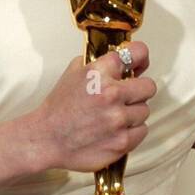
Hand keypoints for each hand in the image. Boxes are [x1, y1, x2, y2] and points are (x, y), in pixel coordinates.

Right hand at [27, 40, 156, 173]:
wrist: (46, 139)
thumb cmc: (58, 108)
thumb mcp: (73, 72)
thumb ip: (100, 63)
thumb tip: (124, 62)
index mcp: (100, 72)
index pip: (136, 53)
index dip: (140, 58)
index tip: (139, 64)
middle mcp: (111, 94)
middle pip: (149, 86)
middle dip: (138, 90)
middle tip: (127, 96)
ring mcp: (118, 119)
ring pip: (144, 111)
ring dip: (133, 113)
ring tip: (113, 116)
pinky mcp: (121, 142)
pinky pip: (142, 131)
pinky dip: (131, 131)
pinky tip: (115, 130)